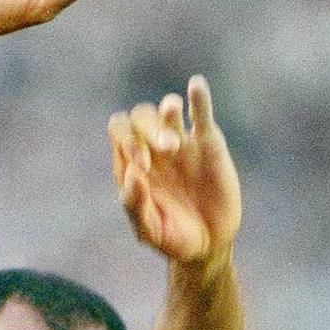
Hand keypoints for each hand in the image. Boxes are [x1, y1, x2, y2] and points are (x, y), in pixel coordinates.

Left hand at [109, 78, 241, 270]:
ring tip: (175, 144)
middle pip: (141, 116)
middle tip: (166, 152)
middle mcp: (153, 148)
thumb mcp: (151, 230)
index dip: (127, 140)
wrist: (209, 244)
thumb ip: (135, 205)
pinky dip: (198, 97)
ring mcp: (181, 142)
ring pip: (167, 110)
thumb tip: (131, 173)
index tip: (144, 166)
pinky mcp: (208, 142)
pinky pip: (201, 113)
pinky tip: (196, 85)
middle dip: (148, 129)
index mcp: (133, 164)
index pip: (120, 131)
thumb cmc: (173, 239)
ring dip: (168, 116)